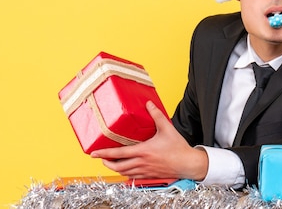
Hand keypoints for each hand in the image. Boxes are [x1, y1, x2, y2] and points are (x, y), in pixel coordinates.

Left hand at [91, 101, 208, 179]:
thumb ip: (156, 115)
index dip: (104, 153)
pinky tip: (126, 169)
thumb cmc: (178, 147)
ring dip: (115, 169)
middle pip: (117, 166)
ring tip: (111, 163)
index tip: (94, 153)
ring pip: (124, 173)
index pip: (118, 154)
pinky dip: (126, 173)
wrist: (187, 163)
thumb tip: (148, 104)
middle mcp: (141, 162)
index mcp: (143, 151)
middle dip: (106, 163)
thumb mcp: (167, 128)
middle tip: (101, 159)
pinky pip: (133, 176)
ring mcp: (145, 170)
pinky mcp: (149, 175)